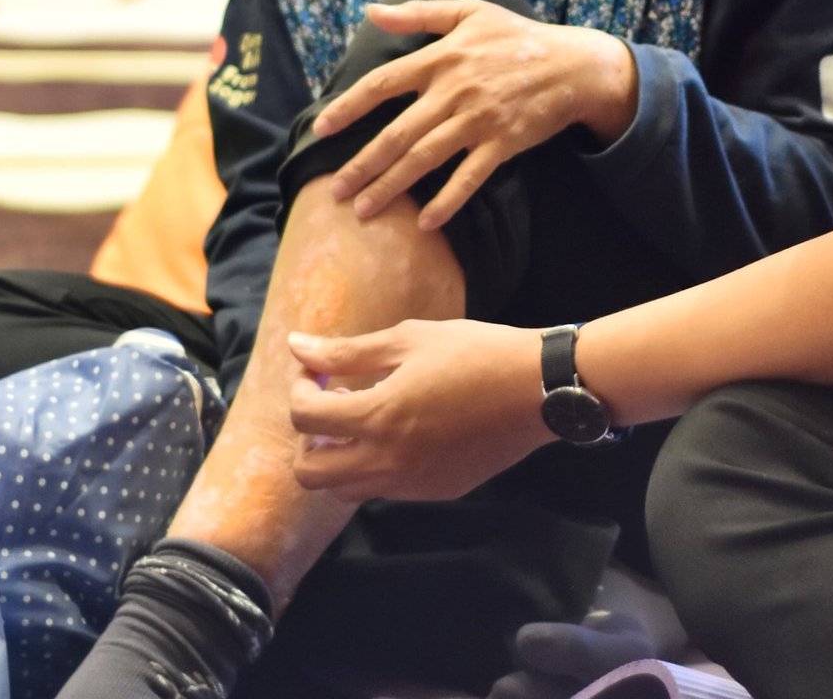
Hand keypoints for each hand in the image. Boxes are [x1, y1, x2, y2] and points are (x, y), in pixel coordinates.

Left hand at [289, 319, 552, 501]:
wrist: (536, 389)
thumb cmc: (474, 352)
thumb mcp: (410, 339)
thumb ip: (349, 350)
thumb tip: (296, 346)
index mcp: (378, 416)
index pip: (304, 417)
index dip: (300, 388)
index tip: (318, 369)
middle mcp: (386, 461)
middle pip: (310, 473)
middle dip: (308, 437)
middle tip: (331, 404)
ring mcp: (411, 484)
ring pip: (344, 490)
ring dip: (338, 457)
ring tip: (362, 421)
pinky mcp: (435, 491)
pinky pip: (385, 490)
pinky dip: (376, 466)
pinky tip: (402, 433)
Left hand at [312, 0, 637, 228]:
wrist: (574, 64)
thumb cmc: (518, 36)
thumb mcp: (470, 12)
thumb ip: (419, 13)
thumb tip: (372, 11)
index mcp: (443, 57)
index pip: (384, 84)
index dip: (349, 107)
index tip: (322, 128)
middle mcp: (455, 90)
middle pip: (397, 133)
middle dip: (363, 165)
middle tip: (335, 192)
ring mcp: (479, 119)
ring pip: (425, 158)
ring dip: (391, 187)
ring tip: (364, 211)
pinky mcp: (504, 143)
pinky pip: (469, 177)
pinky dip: (447, 200)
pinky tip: (424, 222)